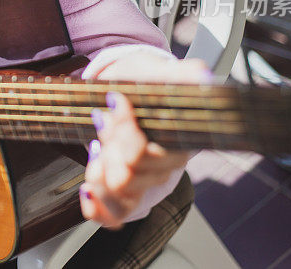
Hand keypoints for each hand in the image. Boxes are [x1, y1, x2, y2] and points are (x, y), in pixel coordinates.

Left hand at [78, 53, 209, 226]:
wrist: (128, 91)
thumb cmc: (146, 84)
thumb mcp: (160, 72)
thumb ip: (182, 74)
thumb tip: (202, 76)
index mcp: (178, 145)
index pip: (144, 154)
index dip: (123, 130)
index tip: (115, 100)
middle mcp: (163, 170)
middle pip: (125, 176)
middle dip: (108, 144)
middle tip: (105, 118)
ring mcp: (144, 184)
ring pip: (116, 194)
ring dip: (98, 169)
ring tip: (99, 145)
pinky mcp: (126, 195)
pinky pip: (112, 217)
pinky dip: (95, 206)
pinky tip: (87, 188)